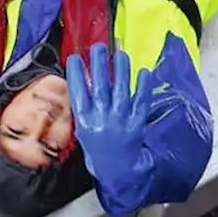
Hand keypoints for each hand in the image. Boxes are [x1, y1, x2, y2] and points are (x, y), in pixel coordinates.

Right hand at [67, 44, 154, 178]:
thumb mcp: (83, 128)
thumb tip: (84, 80)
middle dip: (99, 64)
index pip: (78, 93)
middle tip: (98, 47)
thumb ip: (83, 107)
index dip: (75, 74)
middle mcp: (102, 119)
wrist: (117, 170)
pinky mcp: (137, 123)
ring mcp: (120, 121)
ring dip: (121, 70)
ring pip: (121, 90)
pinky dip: (143, 86)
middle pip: (101, 87)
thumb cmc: (97, 146)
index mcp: (85, 121)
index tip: (74, 58)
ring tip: (120, 53)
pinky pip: (141, 101)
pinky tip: (143, 72)